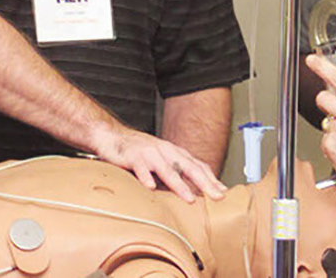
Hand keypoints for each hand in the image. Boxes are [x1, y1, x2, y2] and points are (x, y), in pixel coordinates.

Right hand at [93, 127, 226, 202]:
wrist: (113, 136)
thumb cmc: (139, 152)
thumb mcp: (161, 159)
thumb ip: (175, 171)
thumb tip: (193, 190)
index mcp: (174, 152)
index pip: (197, 165)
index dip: (211, 178)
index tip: (223, 192)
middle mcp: (165, 151)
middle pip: (188, 167)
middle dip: (204, 183)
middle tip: (217, 197)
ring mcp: (149, 153)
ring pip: (167, 169)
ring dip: (179, 184)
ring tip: (189, 199)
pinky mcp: (132, 156)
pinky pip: (140, 168)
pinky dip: (146, 177)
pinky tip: (151, 187)